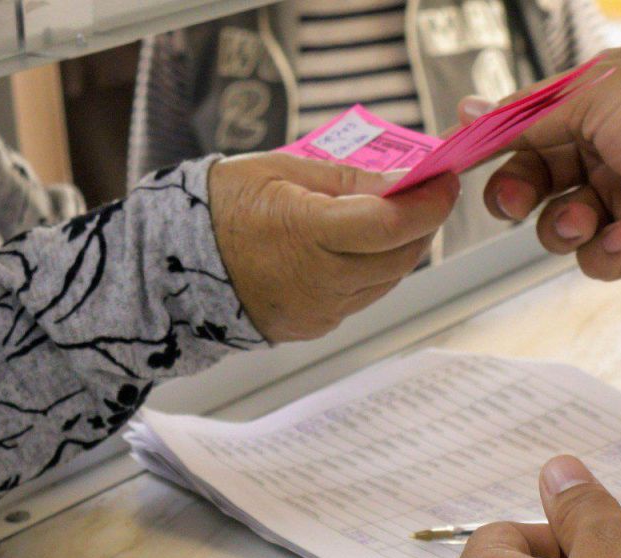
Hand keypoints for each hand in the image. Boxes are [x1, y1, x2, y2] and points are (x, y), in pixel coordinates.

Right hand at [209, 153, 458, 342]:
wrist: (175, 263)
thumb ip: (349, 180)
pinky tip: (367, 247)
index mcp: (306, 232)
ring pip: (388, 280)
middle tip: (430, 194)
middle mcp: (319, 280)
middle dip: (425, 224)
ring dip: (404, 249)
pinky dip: (377, 270)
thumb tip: (403, 180)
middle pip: (400, 256)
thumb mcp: (282, 170)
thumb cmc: (224, 206)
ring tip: (400, 216)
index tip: (445, 182)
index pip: (390, 225)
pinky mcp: (316, 326)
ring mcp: (319, 309)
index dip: (428, 205)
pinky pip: (364, 297)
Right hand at [459, 45, 620, 281]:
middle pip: (535, 179)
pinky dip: (603, 251)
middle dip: (518, 194)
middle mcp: (608, 148)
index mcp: (598, 101)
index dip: (494, 147)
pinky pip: (596, 259)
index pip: (527, 126)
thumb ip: (529, 116)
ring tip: (589, 218)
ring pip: (559, 225)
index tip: (462, 165)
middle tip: (515, 205)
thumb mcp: (596, 97)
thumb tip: (469, 111)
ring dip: (563, 225)